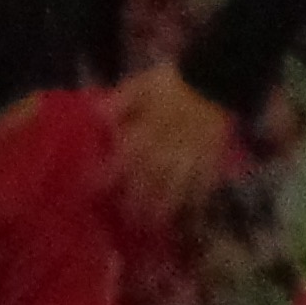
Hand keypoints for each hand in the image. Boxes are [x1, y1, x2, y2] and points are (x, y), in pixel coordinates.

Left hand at [107, 64, 236, 224]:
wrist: (213, 79)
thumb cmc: (174, 82)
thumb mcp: (142, 84)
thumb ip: (120, 101)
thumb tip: (96, 114)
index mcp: (145, 132)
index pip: (120, 160)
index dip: (105, 177)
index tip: (92, 191)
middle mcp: (164, 150)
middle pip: (146, 182)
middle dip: (134, 203)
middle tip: (126, 220)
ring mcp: (188, 157)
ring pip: (173, 189)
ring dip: (162, 208)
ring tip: (154, 225)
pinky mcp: (208, 159)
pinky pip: (201, 183)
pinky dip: (194, 199)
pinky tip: (189, 210)